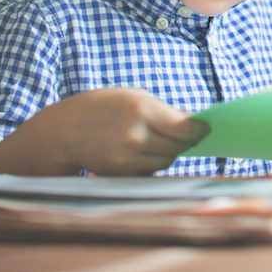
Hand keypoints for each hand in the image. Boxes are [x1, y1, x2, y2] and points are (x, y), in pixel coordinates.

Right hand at [0, 88, 210, 175]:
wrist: (64, 130)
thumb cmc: (103, 107)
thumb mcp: (133, 97)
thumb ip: (164, 112)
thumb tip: (194, 126)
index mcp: (141, 109)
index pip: (184, 128)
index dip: (200, 131)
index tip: (207, 129)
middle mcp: (135, 135)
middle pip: (178, 147)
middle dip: (183, 141)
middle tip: (184, 134)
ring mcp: (127, 158)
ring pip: (166, 161)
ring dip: (167, 152)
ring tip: (153, 139)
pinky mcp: (121, 174)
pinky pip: (150, 172)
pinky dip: (151, 163)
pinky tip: (139, 151)